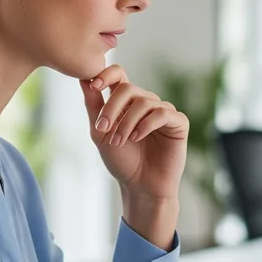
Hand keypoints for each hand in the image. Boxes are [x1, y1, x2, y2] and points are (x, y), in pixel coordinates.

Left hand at [81, 65, 188, 247]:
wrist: (140, 186)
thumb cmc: (121, 161)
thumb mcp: (100, 132)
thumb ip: (93, 105)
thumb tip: (82, 77)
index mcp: (127, 102)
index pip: (119, 74)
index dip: (106, 74)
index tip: (93, 86)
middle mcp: (146, 102)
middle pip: (128, 89)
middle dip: (112, 108)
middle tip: (102, 129)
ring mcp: (163, 111)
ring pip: (144, 102)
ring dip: (126, 122)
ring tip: (119, 141)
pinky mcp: (178, 122)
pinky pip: (161, 113)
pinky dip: (145, 125)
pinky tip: (136, 138)